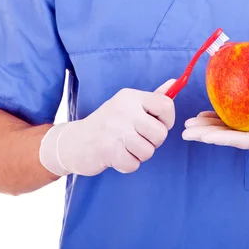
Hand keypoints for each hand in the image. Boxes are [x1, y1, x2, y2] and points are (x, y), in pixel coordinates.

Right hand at [40, 80, 175, 175]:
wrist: (73, 142)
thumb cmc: (107, 124)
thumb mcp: (128, 105)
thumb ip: (153, 97)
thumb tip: (174, 83)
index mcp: (131, 97)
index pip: (166, 105)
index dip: (167, 120)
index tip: (157, 125)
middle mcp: (124, 110)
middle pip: (160, 133)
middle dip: (153, 142)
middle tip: (138, 140)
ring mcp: (115, 129)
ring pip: (148, 151)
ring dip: (139, 155)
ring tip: (126, 147)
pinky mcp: (108, 149)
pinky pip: (134, 164)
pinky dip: (127, 165)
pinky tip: (117, 156)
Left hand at [182, 92, 248, 152]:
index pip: (243, 141)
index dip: (222, 139)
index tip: (204, 137)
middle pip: (230, 139)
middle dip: (207, 137)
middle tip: (185, 132)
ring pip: (229, 133)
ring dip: (208, 130)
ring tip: (188, 126)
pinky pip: (234, 124)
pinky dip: (218, 121)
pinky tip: (204, 116)